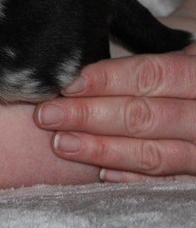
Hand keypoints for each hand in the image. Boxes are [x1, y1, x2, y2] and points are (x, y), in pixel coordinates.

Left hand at [35, 0, 195, 181]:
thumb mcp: (170, 44)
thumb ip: (137, 47)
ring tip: (61, 144)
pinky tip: (99, 174)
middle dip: (91, 117)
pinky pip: (166, 182)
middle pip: (147, 117)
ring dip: (103, 150)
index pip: (152, 75)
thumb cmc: (180, 61)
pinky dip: (132, 178)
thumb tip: (76, 47)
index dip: (108, 80)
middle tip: (47, 116)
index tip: (67, 85)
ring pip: (155, 154)